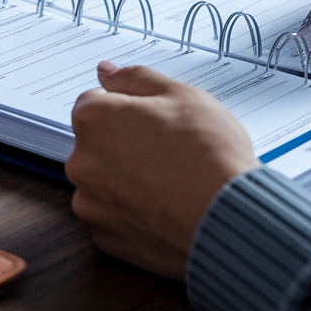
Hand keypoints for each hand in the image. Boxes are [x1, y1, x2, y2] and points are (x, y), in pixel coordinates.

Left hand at [66, 61, 259, 278]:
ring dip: (127, 180)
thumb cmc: (209, 154)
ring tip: (170, 183)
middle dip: (125, 144)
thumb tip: (106, 71)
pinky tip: (165, 208)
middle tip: (169, 151)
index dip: (129, 109)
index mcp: (94, 120)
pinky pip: (114, 217)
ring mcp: (90, 204)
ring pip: (104, 182)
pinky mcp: (104, 239)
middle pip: (98, 144)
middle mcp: (81, 162)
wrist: (229, 219)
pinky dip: (133, 213)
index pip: (95, 103)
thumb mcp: (181, 96)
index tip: (155, 121)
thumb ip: (134, 79)